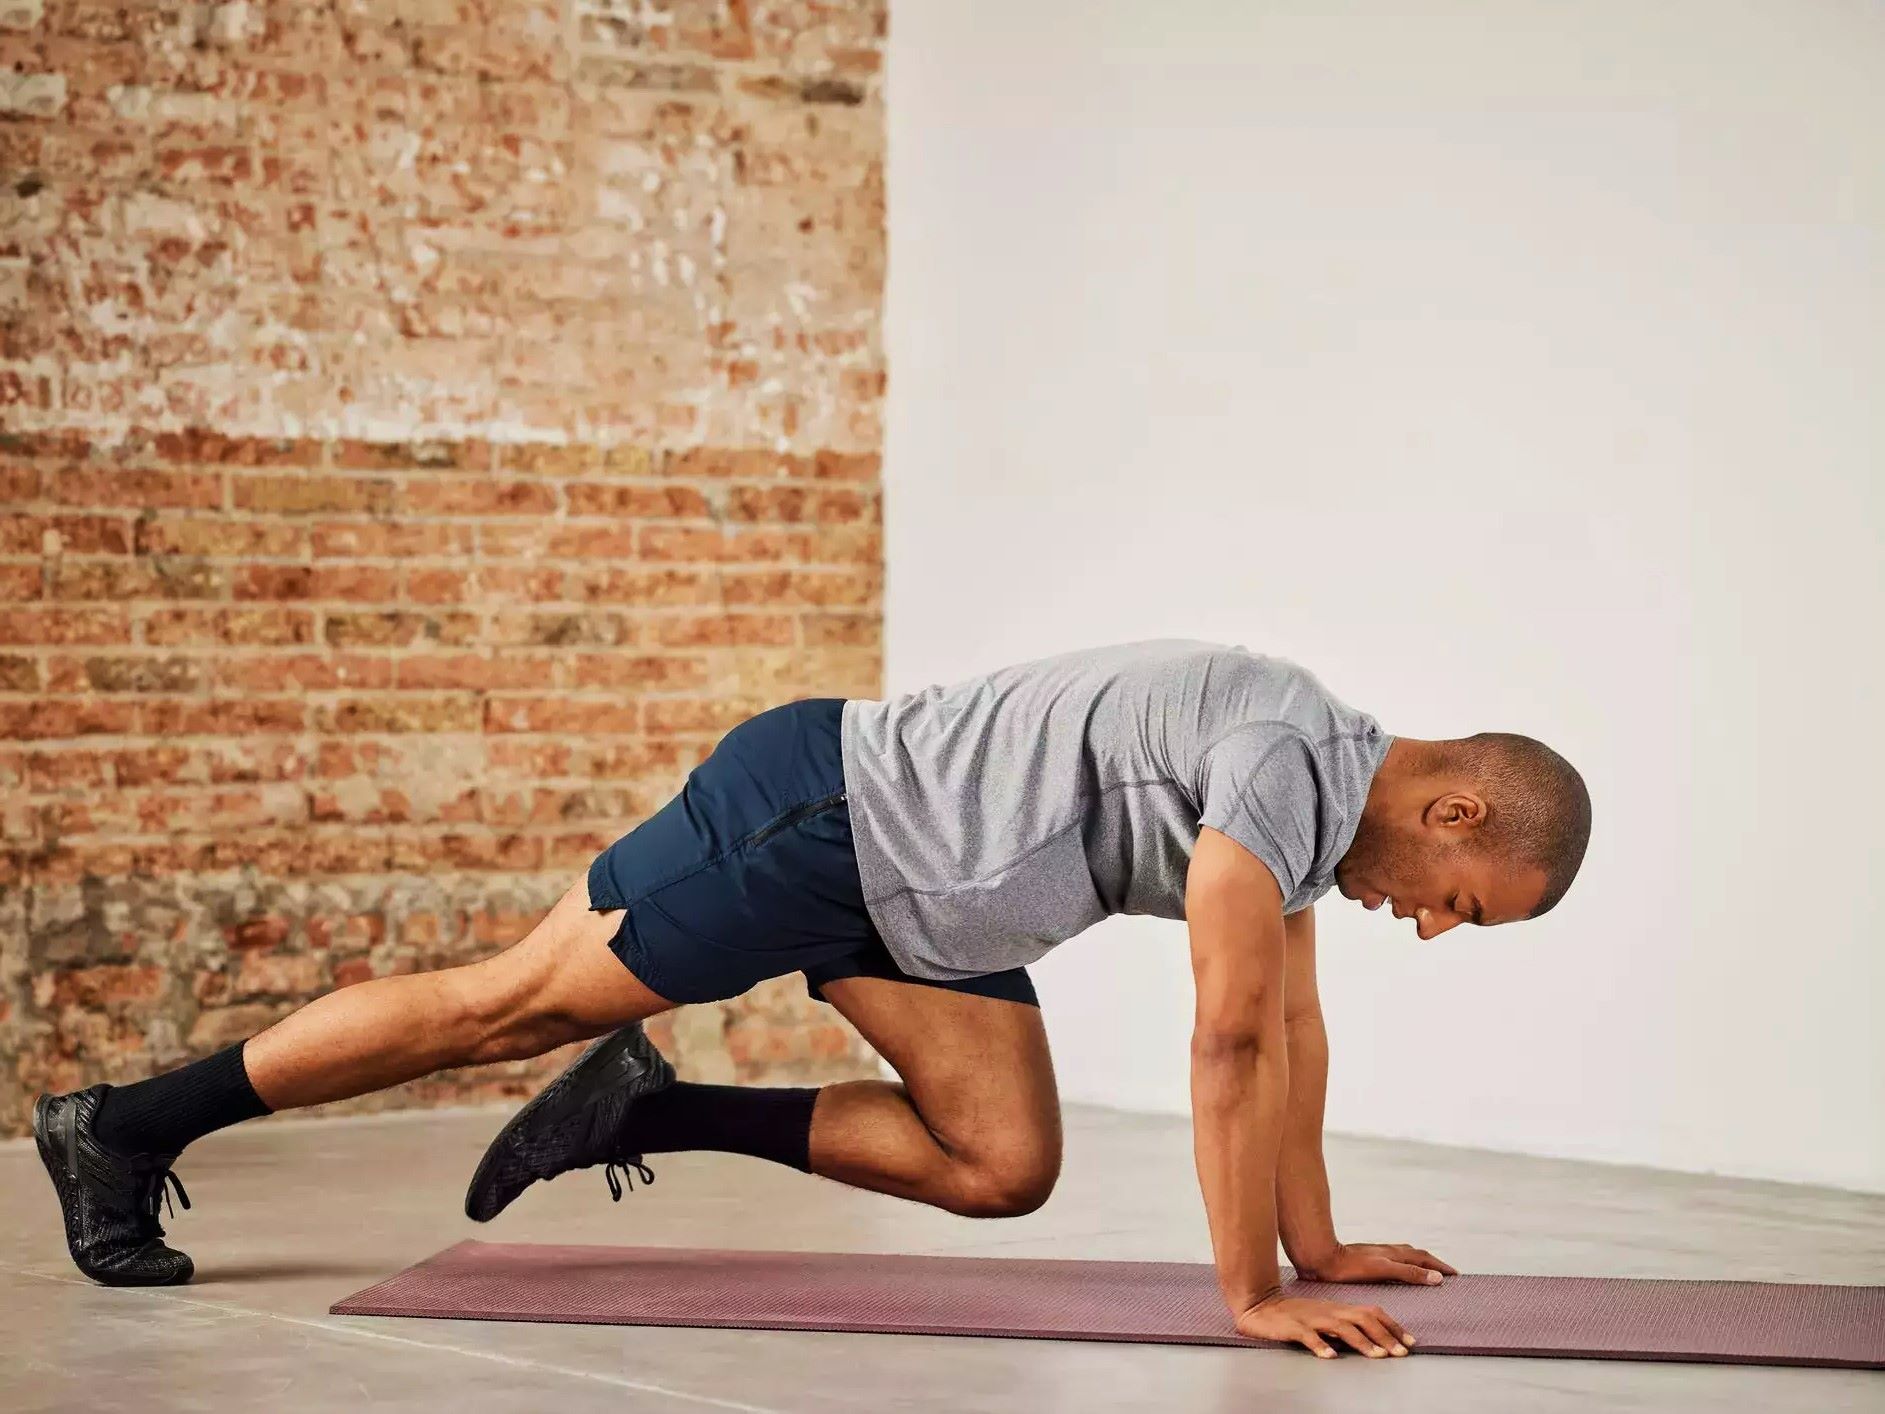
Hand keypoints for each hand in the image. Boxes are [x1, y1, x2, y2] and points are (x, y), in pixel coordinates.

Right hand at [1236, 1293, 1413, 1358]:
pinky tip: (1330, 1356)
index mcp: (1338, 1308)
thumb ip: (1347, 1326)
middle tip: (1401, 1352)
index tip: (1411, 1342)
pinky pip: (1308, 1336)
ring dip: (1362, 1342)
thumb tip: (1376, 1339)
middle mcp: (1329, 1311)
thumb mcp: (1325, 1317)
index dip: (1393, 1326)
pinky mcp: (1293, 1327)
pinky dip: (1320, 1345)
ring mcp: (1311, 1319)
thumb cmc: (1295, 1315)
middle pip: (1362, 1319)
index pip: (1372, 1313)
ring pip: (1341, 1328)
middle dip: (1384, 1336)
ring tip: (1377, 1355)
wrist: (1260, 1305)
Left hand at [1294, 1242, 1458, 1285]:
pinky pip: (1394, 1261)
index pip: (1424, 1258)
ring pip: (1405, 1256)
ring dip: (1420, 1262)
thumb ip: (1409, 1273)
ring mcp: (1378, 1254)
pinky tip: (1398, 1272)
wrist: (1322, 1260)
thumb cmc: (1350, 1267)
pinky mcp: (1367, 1260)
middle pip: (1417, 1254)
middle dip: (1434, 1263)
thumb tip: (1437, 1277)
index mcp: (1395, 1254)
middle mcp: (1388, 1251)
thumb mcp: (1383, 1270)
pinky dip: (1405, 1265)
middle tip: (1447, 1273)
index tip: (1455, 1275)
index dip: (1440, 1267)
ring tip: (1428, 1270)